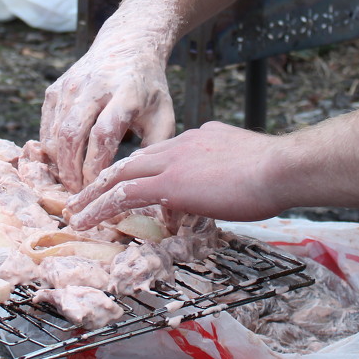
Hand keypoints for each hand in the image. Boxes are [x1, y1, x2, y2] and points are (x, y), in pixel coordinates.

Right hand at [41, 32, 176, 192]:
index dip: (96, 165)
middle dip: (72, 171)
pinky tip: (63, 163)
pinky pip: (46, 126)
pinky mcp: (55, 89)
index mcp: (125, 93)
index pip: (103, 134)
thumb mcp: (163, 113)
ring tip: (72, 182)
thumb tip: (143, 184)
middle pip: (72, 135)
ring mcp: (70, 86)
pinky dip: (51, 149)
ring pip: (55, 133)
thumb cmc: (148, 87)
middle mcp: (94, 87)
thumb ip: (156, 147)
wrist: (126, 45)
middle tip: (79, 193)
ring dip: (60, 163)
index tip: (99, 187)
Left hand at [63, 121, 283, 228]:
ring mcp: (173, 161)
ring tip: (77, 212)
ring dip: (95, 193)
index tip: (127, 182)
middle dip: (106, 177)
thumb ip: (223, 171)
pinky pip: (126, 195)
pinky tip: (88, 220)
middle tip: (84, 194)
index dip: (139, 169)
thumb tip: (215, 188)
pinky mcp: (170, 183)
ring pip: (121, 174)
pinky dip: (102, 207)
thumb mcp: (244, 165)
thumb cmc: (276, 171)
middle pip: (132, 160)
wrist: (281, 167)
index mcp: (198, 137)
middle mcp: (180, 143)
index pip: (160, 154)